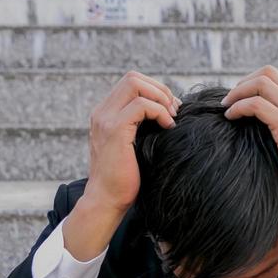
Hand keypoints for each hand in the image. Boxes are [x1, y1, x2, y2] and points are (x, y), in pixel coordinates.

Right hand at [85, 69, 181, 215]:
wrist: (107, 200)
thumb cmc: (125, 179)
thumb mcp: (134, 147)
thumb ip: (141, 128)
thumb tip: (168, 115)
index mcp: (106, 113)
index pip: (131, 82)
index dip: (155, 90)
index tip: (171, 110)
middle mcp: (102, 112)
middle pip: (133, 77)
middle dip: (160, 89)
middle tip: (174, 111)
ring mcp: (106, 119)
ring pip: (135, 84)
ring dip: (161, 98)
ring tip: (172, 119)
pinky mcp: (114, 130)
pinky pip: (141, 106)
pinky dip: (159, 112)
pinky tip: (168, 127)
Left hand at [219, 66, 277, 210]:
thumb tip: (269, 122)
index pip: (277, 77)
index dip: (254, 82)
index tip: (241, 97)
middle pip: (267, 73)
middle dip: (243, 82)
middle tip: (230, 99)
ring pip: (260, 84)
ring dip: (237, 93)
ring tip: (226, 107)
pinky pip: (255, 104)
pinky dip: (238, 107)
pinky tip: (230, 117)